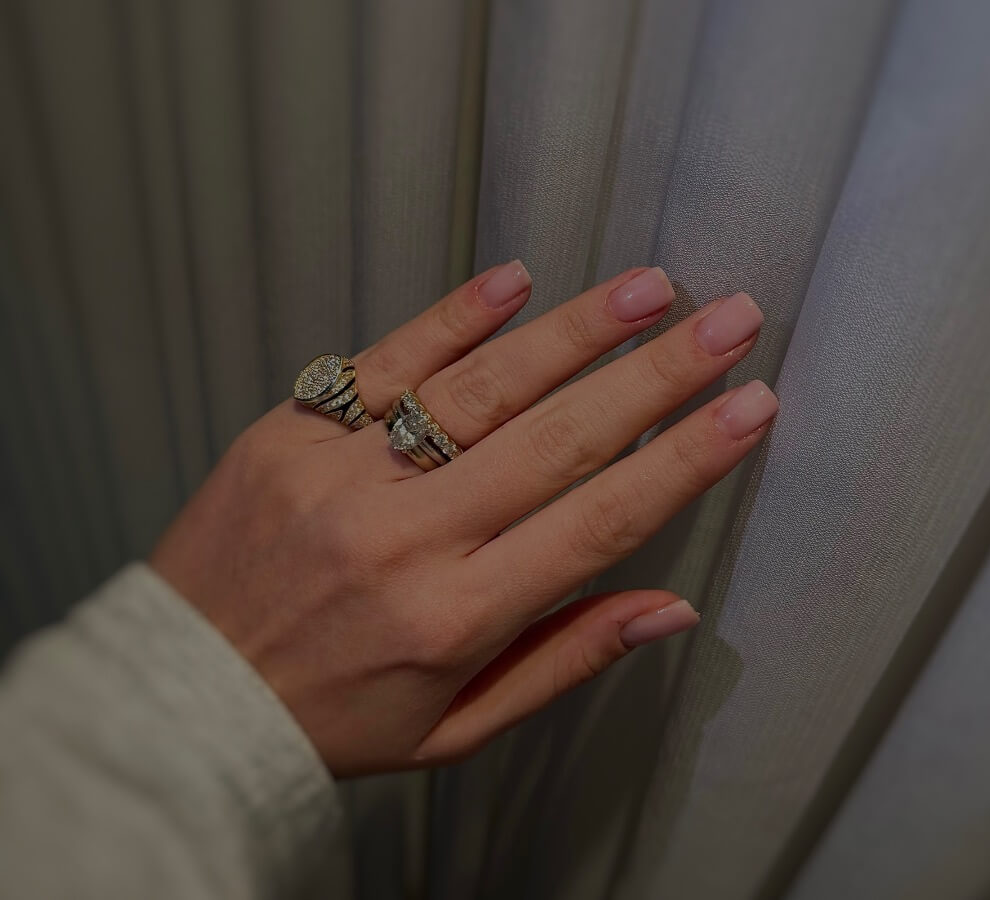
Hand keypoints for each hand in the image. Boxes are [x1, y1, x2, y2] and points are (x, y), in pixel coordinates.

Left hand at [150, 262, 776, 775]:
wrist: (180, 698)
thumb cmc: (334, 719)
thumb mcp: (458, 728)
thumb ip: (565, 660)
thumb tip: (670, 607)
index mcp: (457, 617)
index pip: (598, 522)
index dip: (685, 461)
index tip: (751, 407)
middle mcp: (407, 539)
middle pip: (559, 440)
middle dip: (659, 376)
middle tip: (732, 321)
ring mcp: (345, 475)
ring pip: (483, 388)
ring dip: (577, 333)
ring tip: (653, 291)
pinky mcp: (292, 431)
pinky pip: (385, 361)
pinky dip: (454, 318)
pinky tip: (519, 281)